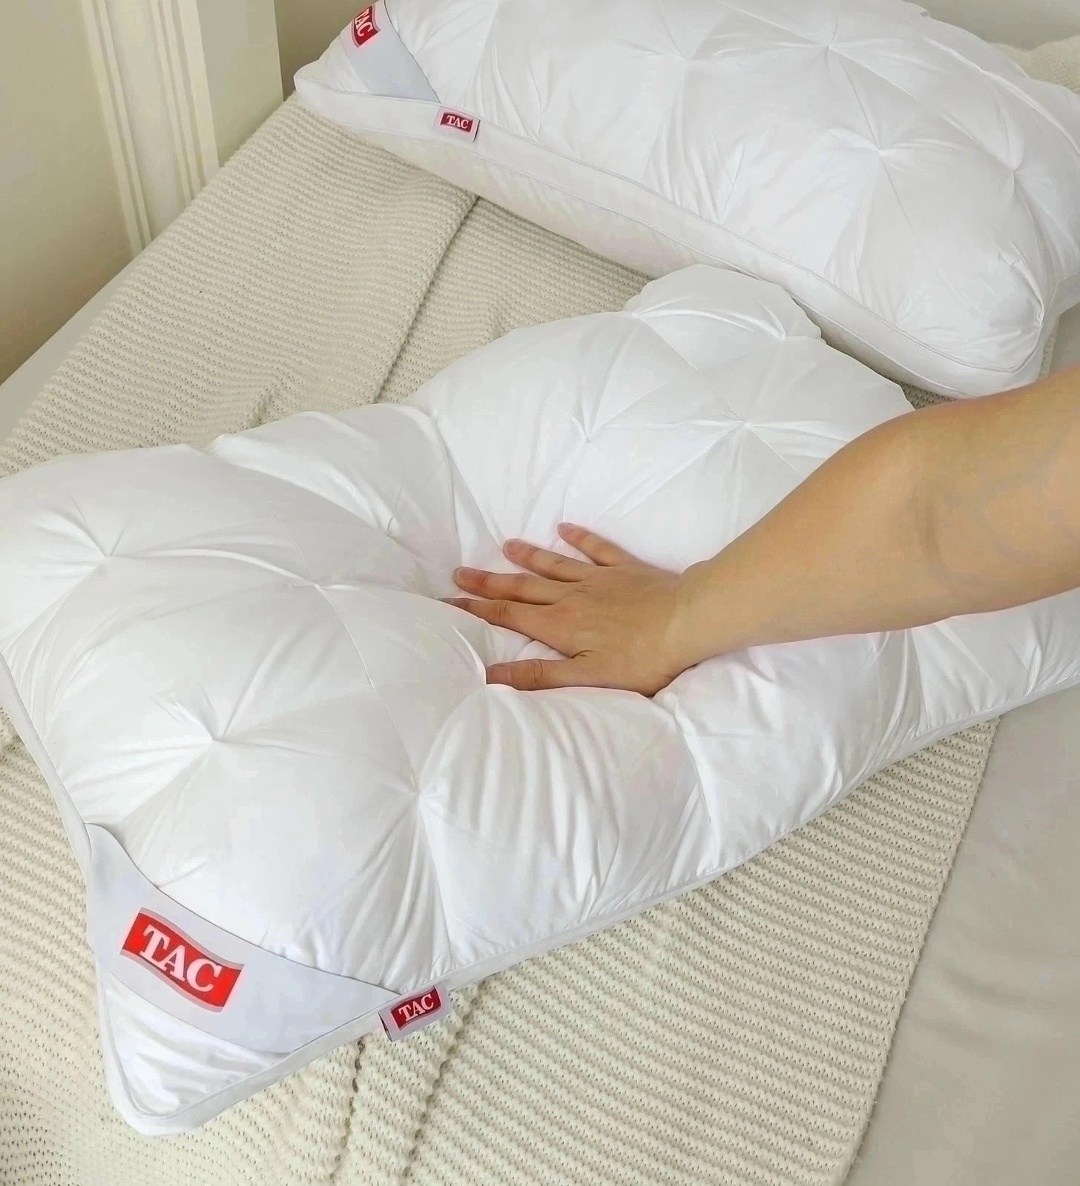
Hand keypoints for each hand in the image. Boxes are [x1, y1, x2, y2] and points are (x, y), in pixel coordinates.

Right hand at [445, 523, 700, 694]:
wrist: (689, 620)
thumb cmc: (642, 658)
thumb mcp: (588, 677)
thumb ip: (540, 677)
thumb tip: (491, 674)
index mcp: (559, 625)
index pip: (508, 616)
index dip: (476, 610)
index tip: (449, 602)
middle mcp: (571, 597)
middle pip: (522, 587)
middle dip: (489, 582)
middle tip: (460, 572)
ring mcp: (598, 579)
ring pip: (554, 565)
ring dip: (528, 556)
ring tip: (505, 545)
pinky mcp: (625, 569)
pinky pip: (597, 548)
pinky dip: (580, 538)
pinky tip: (566, 528)